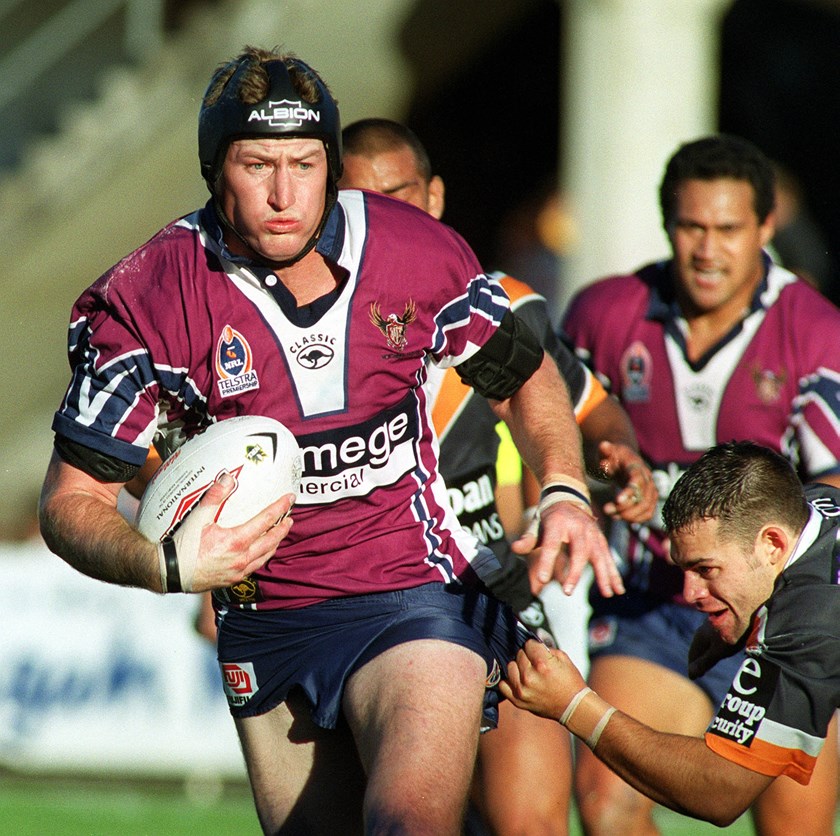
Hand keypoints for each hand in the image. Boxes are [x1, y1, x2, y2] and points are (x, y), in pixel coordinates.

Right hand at [164, 472, 294, 592]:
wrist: (169, 572)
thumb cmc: (182, 546)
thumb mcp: (198, 517)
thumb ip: (215, 496)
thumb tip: (228, 478)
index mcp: (236, 541)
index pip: (266, 521)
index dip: (280, 508)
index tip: (289, 499)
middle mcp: (241, 558)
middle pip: (271, 540)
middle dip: (283, 528)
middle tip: (291, 517)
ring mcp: (238, 571)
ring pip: (265, 556)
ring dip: (275, 543)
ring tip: (280, 533)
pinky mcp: (232, 580)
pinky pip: (255, 567)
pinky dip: (263, 556)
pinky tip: (261, 551)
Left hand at [499, 639, 586, 719]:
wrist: (574, 708)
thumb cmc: (570, 682)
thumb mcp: (563, 658)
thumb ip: (546, 647)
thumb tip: (533, 642)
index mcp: (542, 664)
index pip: (528, 644)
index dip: (535, 646)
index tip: (538, 651)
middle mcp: (529, 676)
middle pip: (519, 654)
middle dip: (527, 656)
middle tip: (536, 663)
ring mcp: (522, 690)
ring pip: (510, 667)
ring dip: (518, 667)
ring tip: (528, 671)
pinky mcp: (518, 701)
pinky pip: (503, 684)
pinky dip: (509, 680)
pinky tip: (518, 679)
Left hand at [512, 499, 623, 597]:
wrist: (568, 498)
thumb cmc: (549, 517)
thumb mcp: (536, 523)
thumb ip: (527, 538)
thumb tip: (514, 549)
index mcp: (558, 522)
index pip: (551, 544)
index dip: (546, 562)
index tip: (542, 580)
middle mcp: (578, 527)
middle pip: (578, 551)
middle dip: (574, 572)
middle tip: (567, 592)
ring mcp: (592, 532)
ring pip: (599, 555)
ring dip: (604, 575)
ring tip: (607, 594)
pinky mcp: (600, 538)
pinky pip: (608, 556)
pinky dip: (613, 573)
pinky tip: (618, 589)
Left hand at [596, 441, 656, 521]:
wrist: (623, 460)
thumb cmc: (613, 455)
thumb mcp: (606, 451)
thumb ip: (605, 450)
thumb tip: (604, 445)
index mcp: (637, 466)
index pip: (638, 481)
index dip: (630, 492)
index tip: (617, 501)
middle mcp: (647, 479)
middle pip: (644, 499)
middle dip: (625, 508)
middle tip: (606, 510)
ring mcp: (651, 490)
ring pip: (646, 508)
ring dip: (628, 515)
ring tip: (610, 513)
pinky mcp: (649, 500)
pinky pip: (647, 514)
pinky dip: (634, 519)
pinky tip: (618, 516)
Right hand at [688, 618, 744, 679]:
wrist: (745, 609)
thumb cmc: (732, 631)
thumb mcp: (718, 650)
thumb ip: (705, 661)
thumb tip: (691, 674)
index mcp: (700, 636)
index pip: (693, 654)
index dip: (693, 666)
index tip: (693, 676)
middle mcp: (704, 629)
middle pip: (699, 647)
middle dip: (698, 658)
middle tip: (699, 670)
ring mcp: (713, 624)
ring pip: (707, 641)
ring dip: (707, 651)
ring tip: (710, 659)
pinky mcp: (724, 622)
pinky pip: (715, 637)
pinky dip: (715, 645)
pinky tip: (721, 645)